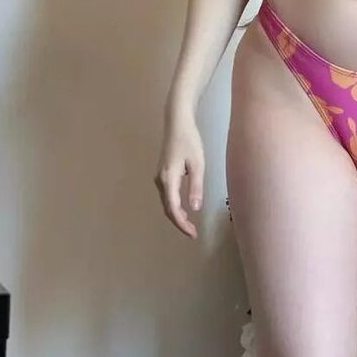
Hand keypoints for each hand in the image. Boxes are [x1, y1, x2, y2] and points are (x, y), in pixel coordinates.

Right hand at [154, 110, 204, 238]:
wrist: (177, 122)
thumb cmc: (189, 141)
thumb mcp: (197, 164)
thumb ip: (196, 187)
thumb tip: (195, 209)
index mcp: (168, 179)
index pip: (173, 209)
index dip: (182, 224)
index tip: (193, 234)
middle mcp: (160, 180)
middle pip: (167, 208)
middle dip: (179, 222)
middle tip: (193, 233)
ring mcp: (159, 176)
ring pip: (166, 202)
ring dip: (177, 215)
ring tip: (190, 224)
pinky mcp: (162, 173)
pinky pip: (167, 195)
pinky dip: (174, 205)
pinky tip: (184, 208)